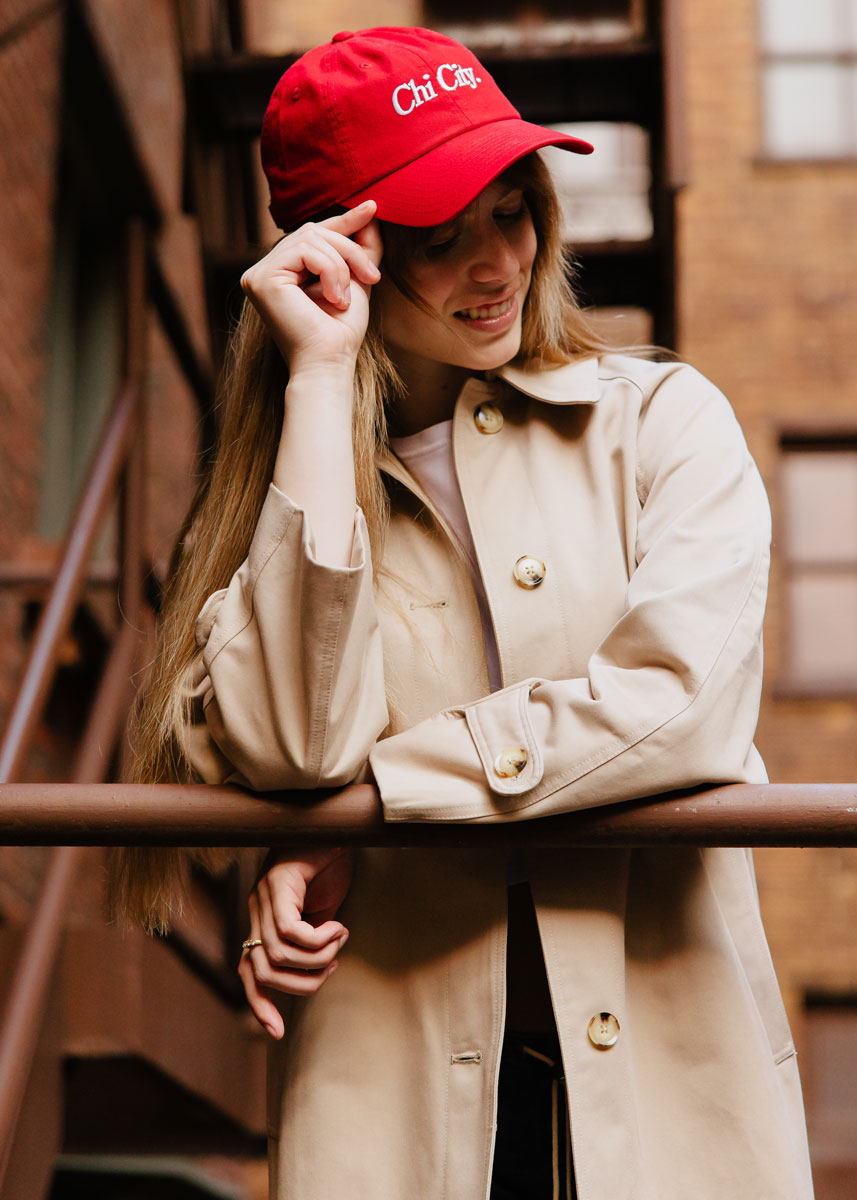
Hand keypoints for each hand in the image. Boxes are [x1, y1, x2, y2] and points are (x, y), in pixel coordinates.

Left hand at [238, 846, 355, 1037]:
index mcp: (262, 919)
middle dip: (303, 984)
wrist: (336, 825)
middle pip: (264, 971)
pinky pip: (291, 931)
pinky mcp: (279, 882)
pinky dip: (319, 939)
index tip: (278, 1033)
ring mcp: (264, 894)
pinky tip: (338, 926)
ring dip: (318, 959)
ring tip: (340, 940)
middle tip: (332, 967)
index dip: (260, 1005)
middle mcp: (256, 908)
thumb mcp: (321, 913)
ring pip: (279, 954)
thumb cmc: (331, 866)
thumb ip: (310, 941)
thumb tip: (315, 974)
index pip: (248, 972)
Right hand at [240, 201, 382, 372]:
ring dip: (341, 263)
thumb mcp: (356, 281)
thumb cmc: (341, 332)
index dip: (344, 221)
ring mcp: (258, 273)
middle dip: (349, 250)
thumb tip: (370, 212)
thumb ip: (360, 249)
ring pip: (311, 237)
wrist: (330, 362)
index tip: (372, 207)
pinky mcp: (260, 278)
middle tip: (372, 277)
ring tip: (346, 297)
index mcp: (283, 272)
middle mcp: (265, 270)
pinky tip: (334, 298)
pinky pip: (305, 251)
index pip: (314, 235)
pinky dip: (330, 271)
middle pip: (314, 230)